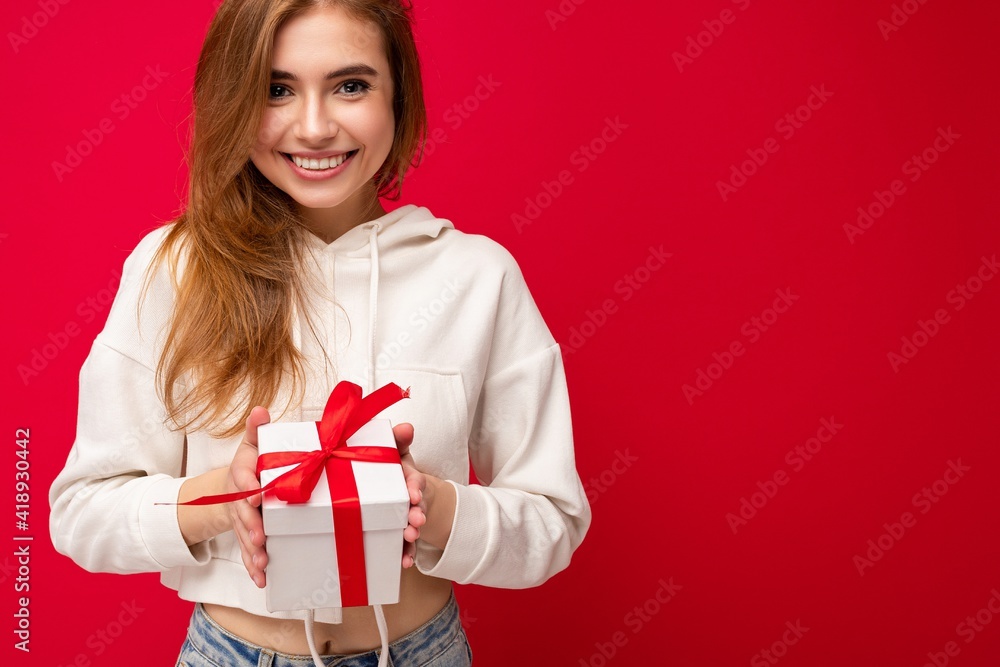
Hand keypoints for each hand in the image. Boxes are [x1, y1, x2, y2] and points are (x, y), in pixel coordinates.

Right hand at [228, 406, 269, 587]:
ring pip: (245, 536)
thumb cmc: (251, 466)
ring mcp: (242, 521)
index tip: (256, 493)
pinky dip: (253, 567)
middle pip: (243, 513)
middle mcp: (239, 501)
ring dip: (253, 550)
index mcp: (243, 476)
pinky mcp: (247, 536)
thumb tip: (260, 409)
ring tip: (262, 563)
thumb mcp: (251, 445)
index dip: (248, 486)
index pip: (244, 479)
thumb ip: (256, 430)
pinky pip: (249, 552)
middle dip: (251, 525)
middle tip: (261, 536)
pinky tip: (262, 580)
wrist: (232, 489)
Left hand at [393, 422, 426, 568]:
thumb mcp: (396, 454)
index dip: (415, 487)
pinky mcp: (399, 534)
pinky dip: (405, 555)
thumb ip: (399, 441)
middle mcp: (410, 500)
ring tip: (410, 539)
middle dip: (417, 514)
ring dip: (412, 534)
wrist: (398, 493)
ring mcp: (406, 518)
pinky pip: (403, 546)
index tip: (414, 495)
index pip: (414, 481)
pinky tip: (404, 563)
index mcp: (408, 480)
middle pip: (416, 507)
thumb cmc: (393, 472)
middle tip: (415, 522)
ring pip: (411, 526)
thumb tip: (406, 427)